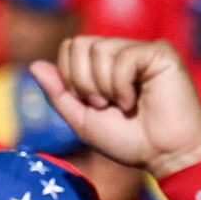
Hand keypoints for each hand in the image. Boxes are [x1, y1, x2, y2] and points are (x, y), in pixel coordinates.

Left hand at [32, 39, 200, 180]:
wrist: (166, 156)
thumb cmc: (129, 141)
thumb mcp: (83, 120)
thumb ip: (59, 94)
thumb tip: (34, 64)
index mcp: (104, 65)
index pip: (70, 47)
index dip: (70, 78)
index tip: (91, 104)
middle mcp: (122, 52)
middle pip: (79, 44)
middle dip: (83, 82)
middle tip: (105, 105)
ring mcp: (141, 50)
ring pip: (99, 49)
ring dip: (104, 87)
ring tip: (124, 105)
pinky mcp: (160, 53)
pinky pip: (123, 58)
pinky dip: (122, 86)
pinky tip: (136, 101)